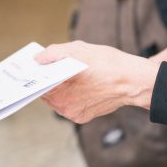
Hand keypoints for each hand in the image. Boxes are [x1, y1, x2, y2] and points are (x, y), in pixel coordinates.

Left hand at [34, 41, 159, 123]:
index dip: (35, 74)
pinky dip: (69, 96)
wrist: (134, 82)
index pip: (37, 82)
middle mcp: (63, 105)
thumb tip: (38, 59)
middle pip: (45, 91)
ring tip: (64, 75)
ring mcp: (72, 113)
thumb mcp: (79, 49)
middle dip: (46, 80)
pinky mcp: (82, 118)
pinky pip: (67, 105)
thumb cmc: (108, 63)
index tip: (32, 67)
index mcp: (60, 88)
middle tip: (46, 68)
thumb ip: (54, 53)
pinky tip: (77, 85)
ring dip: (58, 88)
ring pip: (55, 99)